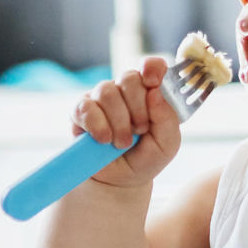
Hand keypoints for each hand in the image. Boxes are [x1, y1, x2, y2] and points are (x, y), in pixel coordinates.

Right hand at [74, 56, 181, 190]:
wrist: (119, 181)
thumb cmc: (145, 158)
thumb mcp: (167, 144)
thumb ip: (168, 119)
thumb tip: (155, 92)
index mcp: (148, 92)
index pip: (151, 66)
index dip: (152, 68)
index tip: (153, 82)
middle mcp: (123, 90)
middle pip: (129, 78)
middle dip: (138, 109)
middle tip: (140, 130)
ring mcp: (99, 98)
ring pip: (107, 92)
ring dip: (119, 123)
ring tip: (122, 143)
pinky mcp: (79, 111)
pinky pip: (86, 108)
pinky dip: (98, 126)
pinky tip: (103, 140)